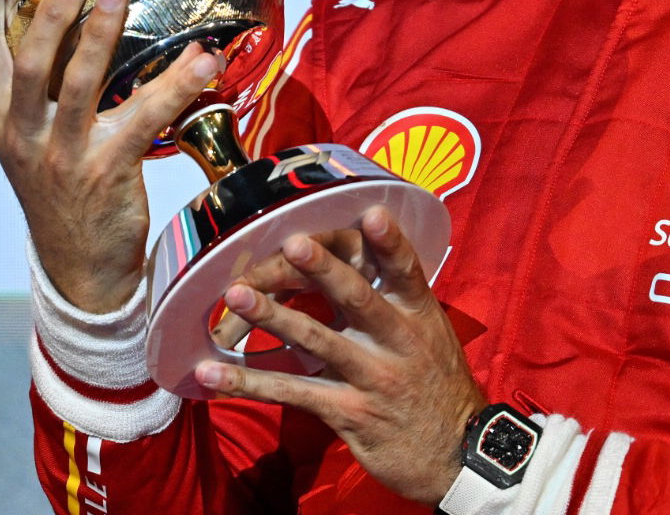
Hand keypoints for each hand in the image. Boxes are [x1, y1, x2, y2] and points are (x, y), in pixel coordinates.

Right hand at [0, 0, 218, 313]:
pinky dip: (177, 84)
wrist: (80, 269)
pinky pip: (144, 117)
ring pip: (78, 84)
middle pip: (29, 64)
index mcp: (1, 122)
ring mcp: (64, 156)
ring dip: (102, 36)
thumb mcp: (31, 145)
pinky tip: (203, 60)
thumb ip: (38, 94)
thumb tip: (62, 26)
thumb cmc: (61, 194)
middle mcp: (24, 136)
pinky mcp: (108, 171)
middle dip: (51, 16)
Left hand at [195, 205, 485, 504]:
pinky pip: (293, 393)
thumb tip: (359, 250)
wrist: (458, 455)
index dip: (390, 243)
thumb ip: (395, 298)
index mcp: (419, 315)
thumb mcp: (430, 335)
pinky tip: (211, 375)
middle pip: (357, 298)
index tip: (371, 213)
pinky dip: (248, 383)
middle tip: (292, 242)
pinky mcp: (349, 413)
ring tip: (236, 295)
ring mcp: (372, 377)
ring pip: (317, 340)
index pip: (405, 271)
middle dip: (323, 269)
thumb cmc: (436, 384)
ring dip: (272, 316)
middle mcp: (398, 341)